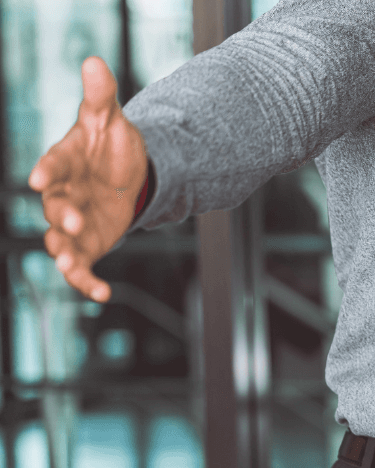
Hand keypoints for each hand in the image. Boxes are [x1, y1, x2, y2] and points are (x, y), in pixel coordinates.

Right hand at [28, 57, 147, 302]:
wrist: (129, 176)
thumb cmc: (110, 147)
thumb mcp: (109, 120)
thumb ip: (101, 97)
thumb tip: (95, 60)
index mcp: (64, 163)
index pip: (52, 166)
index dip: (47, 171)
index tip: (40, 178)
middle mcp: (61, 195)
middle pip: (54, 206)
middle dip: (60, 214)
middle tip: (70, 220)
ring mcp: (71, 224)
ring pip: (60, 240)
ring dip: (64, 252)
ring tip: (69, 262)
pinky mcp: (85, 247)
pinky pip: (82, 268)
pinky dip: (87, 283)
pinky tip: (103, 295)